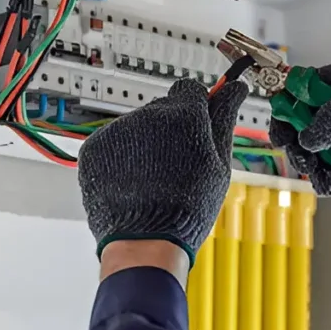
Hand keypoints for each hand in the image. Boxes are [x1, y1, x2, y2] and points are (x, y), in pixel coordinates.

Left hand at [78, 78, 247, 264]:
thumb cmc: (189, 206)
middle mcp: (147, 114)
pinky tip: (134, 181)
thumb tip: (235, 89)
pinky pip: (113, 143)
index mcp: (183, 113)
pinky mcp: (95, 147)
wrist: (145, 240)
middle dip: (171, 128)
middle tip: (178, 163)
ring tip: (154, 179)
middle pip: (163, 108)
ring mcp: (118, 130)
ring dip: (146, 143)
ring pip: (137, 126)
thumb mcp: (219, 162)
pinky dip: (121, 158)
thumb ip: (224, 117)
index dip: (197, 107)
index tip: (198, 125)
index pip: (190, 89)